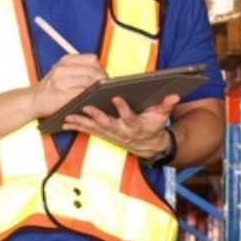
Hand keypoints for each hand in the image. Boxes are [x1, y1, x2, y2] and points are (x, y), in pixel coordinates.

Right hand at [31, 53, 106, 119]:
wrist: (34, 99)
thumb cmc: (52, 87)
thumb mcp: (63, 71)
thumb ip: (79, 69)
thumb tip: (102, 74)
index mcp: (66, 60)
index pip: (91, 59)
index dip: (101, 68)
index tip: (104, 76)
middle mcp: (63, 68)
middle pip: (92, 71)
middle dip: (103, 80)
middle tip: (106, 87)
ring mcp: (61, 81)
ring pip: (89, 82)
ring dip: (98, 89)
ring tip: (100, 93)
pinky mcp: (62, 95)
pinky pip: (82, 94)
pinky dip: (90, 96)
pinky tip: (92, 99)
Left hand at [63, 92, 181, 157]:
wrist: (147, 145)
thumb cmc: (152, 127)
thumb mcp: (161, 116)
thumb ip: (166, 105)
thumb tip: (175, 95)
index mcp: (136, 127)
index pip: (130, 118)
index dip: (124, 109)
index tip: (116, 97)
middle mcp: (121, 132)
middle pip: (107, 125)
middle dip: (96, 116)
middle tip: (85, 107)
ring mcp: (111, 135)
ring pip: (94, 128)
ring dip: (81, 123)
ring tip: (68, 116)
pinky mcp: (104, 134)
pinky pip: (89, 131)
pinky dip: (77, 127)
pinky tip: (65, 121)